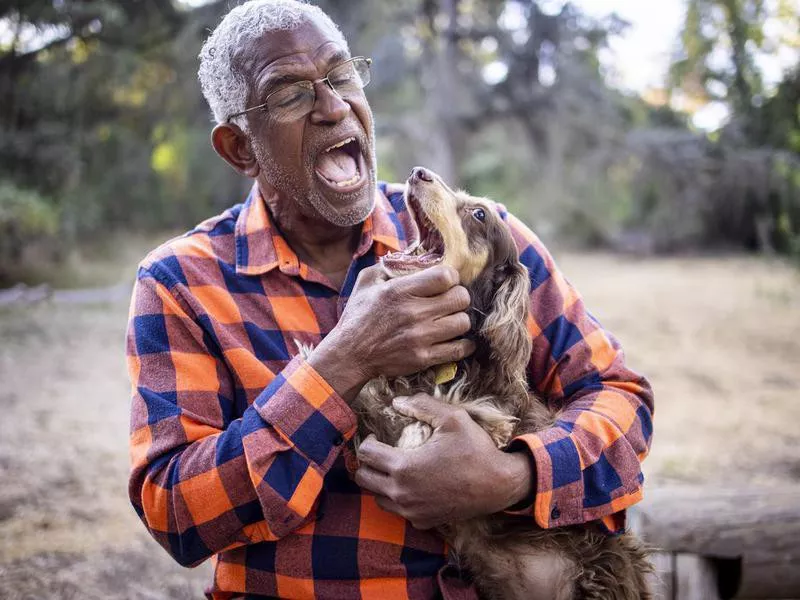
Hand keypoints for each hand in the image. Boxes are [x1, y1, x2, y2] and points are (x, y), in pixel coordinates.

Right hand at [309, 264, 474, 399]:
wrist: (349, 356)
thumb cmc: (358, 316)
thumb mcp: (367, 281)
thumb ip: (391, 265)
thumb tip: (417, 257)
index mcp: (400, 291)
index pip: (446, 276)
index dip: (451, 277)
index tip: (445, 283)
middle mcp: (413, 313)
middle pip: (461, 298)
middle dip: (458, 297)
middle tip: (449, 301)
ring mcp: (420, 338)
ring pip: (463, 323)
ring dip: (459, 320)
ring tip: (449, 320)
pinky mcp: (423, 358)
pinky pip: (459, 350)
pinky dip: (463, 345)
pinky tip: (455, 340)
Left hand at [354, 394, 532, 529]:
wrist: (499, 485)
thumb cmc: (476, 449)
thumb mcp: (453, 417)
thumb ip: (422, 405)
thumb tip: (397, 401)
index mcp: (404, 466)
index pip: (365, 454)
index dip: (367, 441)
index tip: (377, 437)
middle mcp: (402, 493)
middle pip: (363, 479)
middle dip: (367, 463)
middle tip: (380, 453)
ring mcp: (411, 511)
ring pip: (377, 499)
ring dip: (379, 483)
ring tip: (393, 470)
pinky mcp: (422, 522)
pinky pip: (398, 512)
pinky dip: (398, 500)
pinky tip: (411, 487)